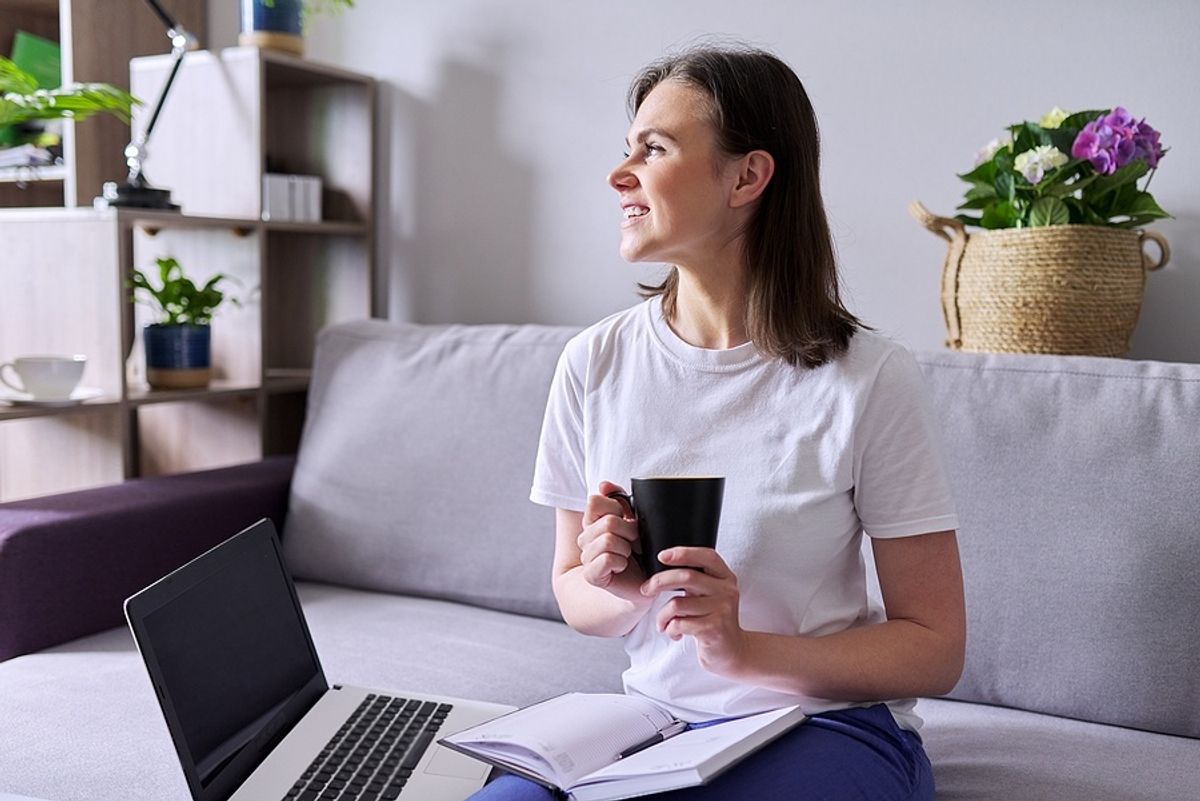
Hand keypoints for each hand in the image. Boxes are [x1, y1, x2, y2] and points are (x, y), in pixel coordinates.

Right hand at [578, 481, 647, 603]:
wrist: (643, 583)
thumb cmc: (640, 551)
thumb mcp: (633, 520)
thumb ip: (620, 500)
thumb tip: (603, 484)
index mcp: (593, 522)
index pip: (594, 501)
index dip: (616, 507)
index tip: (627, 518)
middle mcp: (585, 538)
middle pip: (607, 521)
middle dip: (629, 531)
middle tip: (635, 542)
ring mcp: (586, 557)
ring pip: (608, 540)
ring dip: (626, 548)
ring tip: (629, 555)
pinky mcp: (591, 575)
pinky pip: (608, 558)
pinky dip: (621, 562)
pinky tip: (623, 567)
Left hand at [641, 548, 748, 675]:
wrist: (732, 652)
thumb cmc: (713, 619)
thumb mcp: (710, 594)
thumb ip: (696, 579)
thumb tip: (662, 567)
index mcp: (725, 578)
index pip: (707, 556)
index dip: (683, 553)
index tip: (662, 556)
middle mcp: (726, 591)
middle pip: (687, 577)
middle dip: (659, 581)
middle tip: (646, 590)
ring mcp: (721, 610)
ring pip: (677, 604)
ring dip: (662, 615)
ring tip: (663, 623)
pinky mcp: (713, 629)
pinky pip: (679, 623)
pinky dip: (669, 629)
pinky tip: (674, 633)